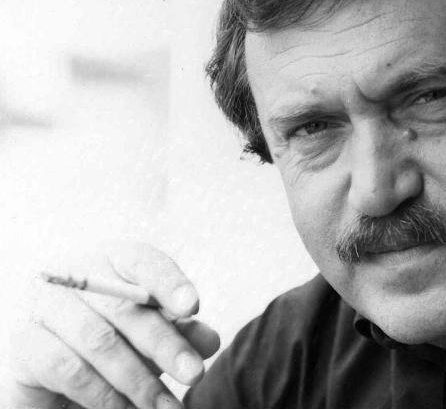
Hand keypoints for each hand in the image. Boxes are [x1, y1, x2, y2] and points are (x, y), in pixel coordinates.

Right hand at [6, 241, 219, 408]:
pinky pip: (69, 370)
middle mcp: (77, 274)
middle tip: (194, 375)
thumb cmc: (116, 339)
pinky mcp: (26, 343)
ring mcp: (46, 306)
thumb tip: (209, 341)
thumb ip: (180, 332)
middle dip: (164, 344)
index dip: (168, 282)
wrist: (57, 366)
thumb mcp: (152, 334)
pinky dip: (103, 395)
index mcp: (112, 260)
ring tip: (167, 407)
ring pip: (99, 341)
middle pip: (125, 306)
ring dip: (138, 380)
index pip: (141, 261)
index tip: (193, 307)